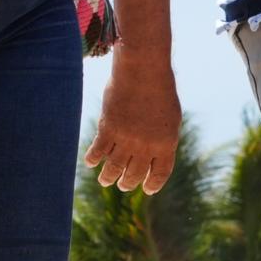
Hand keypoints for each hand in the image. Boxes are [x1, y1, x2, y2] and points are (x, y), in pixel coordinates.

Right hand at [85, 52, 182, 193]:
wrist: (142, 71)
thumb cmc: (159, 90)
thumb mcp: (170, 117)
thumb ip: (162, 138)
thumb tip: (153, 154)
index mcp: (166, 144)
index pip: (159, 173)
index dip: (152, 184)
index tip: (146, 189)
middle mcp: (146, 146)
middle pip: (135, 173)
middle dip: (128, 182)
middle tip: (122, 185)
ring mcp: (126, 139)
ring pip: (114, 167)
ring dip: (108, 177)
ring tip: (105, 181)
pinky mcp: (108, 129)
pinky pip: (98, 151)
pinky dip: (93, 159)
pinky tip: (90, 163)